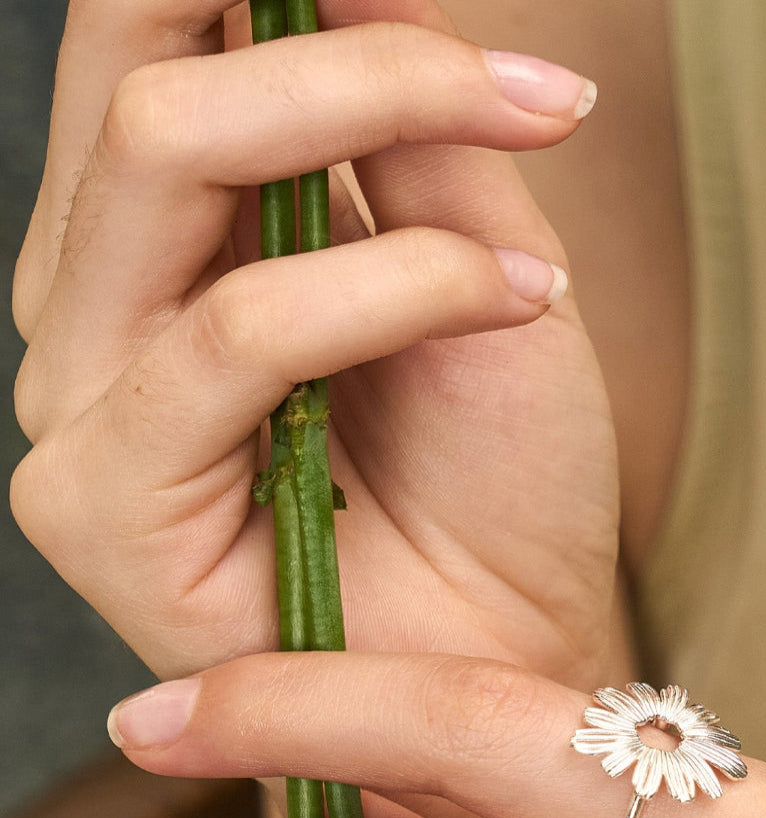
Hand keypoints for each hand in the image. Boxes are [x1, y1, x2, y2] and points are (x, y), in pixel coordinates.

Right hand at [12, 0, 616, 685]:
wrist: (511, 662)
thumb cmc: (495, 489)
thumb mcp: (473, 265)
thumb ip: (404, 129)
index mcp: (162, 244)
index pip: (150, 42)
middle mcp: (96, 307)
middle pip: (141, 71)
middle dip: (334, 26)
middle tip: (495, 55)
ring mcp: (83, 402)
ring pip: (167, 157)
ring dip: (377, 112)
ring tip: (537, 152)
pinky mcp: (104, 501)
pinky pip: (235, 332)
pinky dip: (392, 283)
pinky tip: (510, 292)